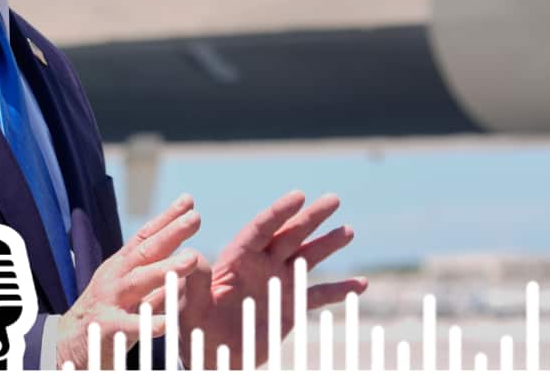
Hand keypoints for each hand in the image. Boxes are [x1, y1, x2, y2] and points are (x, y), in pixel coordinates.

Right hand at [55, 193, 209, 368]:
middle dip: (170, 233)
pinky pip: (127, 326)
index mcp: (121, 268)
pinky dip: (146, 323)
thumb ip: (157, 281)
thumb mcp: (130, 293)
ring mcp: (109, 301)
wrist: (67, 348)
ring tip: (191, 259)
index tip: (188, 201)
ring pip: (138, 282)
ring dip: (165, 269)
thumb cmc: (104, 317)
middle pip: (144, 252)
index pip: (144, 238)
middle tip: (195, 218)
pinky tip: (166, 323)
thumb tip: (186, 263)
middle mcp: (115, 279)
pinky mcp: (105, 329)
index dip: (165, 219)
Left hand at [180, 191, 366, 368]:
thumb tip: (194, 256)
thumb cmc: (192, 325)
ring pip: (306, 258)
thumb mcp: (188, 304)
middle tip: (334, 198)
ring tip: (348, 231)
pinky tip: (361, 284)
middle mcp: (260, 266)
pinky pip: (317, 296)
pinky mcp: (289, 308)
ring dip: (327, 245)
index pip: (259, 230)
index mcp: (236, 259)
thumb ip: (194, 283)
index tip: (298, 195)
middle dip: (310, 217)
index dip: (278, 213)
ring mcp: (277, 284)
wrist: (209, 353)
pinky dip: (339, 291)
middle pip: (288, 235)